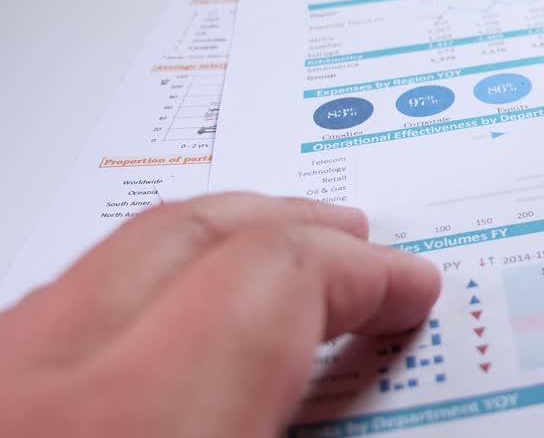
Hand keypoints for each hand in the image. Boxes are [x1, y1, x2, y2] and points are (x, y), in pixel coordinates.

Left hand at [0, 193, 440, 436]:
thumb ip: (318, 431)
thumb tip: (373, 398)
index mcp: (139, 426)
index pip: (272, 275)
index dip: (362, 272)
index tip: (406, 292)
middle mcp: (34, 396)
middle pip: (180, 237)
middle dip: (288, 226)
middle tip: (352, 240)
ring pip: (98, 265)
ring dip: (204, 251)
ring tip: (267, 271)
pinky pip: (45, 320)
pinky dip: (127, 303)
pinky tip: (159, 338)